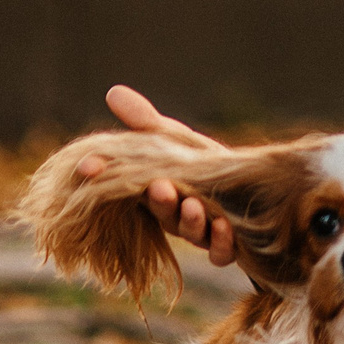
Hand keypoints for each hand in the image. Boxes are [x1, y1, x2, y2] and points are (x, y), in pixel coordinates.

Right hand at [77, 85, 235, 267]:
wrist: (254, 189)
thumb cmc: (204, 163)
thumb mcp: (175, 139)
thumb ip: (146, 122)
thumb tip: (113, 92)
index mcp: (153, 189)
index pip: (125, 185)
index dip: (106, 176)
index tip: (89, 167)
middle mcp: (172, 215)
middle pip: (160, 211)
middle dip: (159, 200)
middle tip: (159, 186)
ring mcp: (198, 232)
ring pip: (190, 232)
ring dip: (189, 220)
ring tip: (193, 205)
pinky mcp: (227, 246)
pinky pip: (221, 252)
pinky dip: (222, 242)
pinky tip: (225, 226)